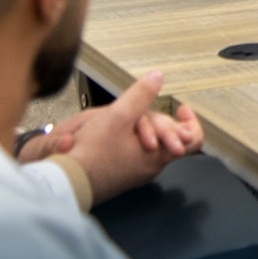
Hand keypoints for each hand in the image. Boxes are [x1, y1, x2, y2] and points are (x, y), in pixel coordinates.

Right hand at [60, 71, 203, 203]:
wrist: (65, 181)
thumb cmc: (92, 152)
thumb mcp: (118, 115)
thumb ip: (140, 95)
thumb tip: (158, 77)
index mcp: (159, 155)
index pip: (193, 140)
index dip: (191, 121)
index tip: (180, 107)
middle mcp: (152, 167)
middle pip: (169, 138)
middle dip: (159, 118)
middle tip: (146, 108)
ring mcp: (136, 172)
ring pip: (151, 144)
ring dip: (144, 127)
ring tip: (128, 116)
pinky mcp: (120, 174)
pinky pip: (135, 152)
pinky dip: (131, 137)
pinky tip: (117, 129)